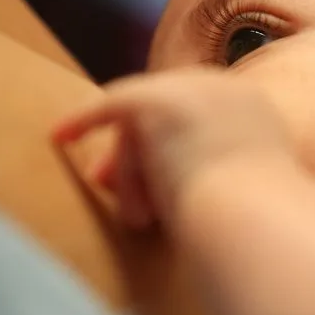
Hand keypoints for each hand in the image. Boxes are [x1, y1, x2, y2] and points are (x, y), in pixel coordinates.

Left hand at [51, 68, 293, 230]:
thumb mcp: (240, 191)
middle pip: (165, 111)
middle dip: (136, 148)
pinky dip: (84, 121)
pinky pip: (110, 106)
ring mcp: (190, 89)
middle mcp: (223, 88)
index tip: (153, 176)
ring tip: (134, 215)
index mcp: (252, 109)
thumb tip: (171, 191)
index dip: (168, 144)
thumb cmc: (253, 226)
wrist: (253, 220)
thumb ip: (214, 178)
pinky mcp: (156, 101)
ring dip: (131, 171)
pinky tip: (60, 136)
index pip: (198, 115)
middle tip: (109, 184)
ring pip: (141, 125)